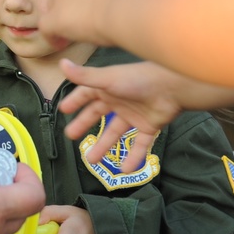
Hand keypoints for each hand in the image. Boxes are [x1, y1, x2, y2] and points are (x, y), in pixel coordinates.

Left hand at [41, 0, 144, 48]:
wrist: (135, 3)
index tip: (97, 3)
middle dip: (73, 3)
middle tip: (85, 20)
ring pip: (55, 6)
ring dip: (64, 17)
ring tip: (75, 33)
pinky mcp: (57, 16)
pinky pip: (46, 26)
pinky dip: (52, 36)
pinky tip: (61, 44)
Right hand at [58, 59, 180, 169]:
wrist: (172, 88)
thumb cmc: (137, 80)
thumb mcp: (107, 79)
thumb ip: (84, 76)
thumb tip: (61, 63)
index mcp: (107, 88)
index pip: (86, 95)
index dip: (75, 102)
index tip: (63, 110)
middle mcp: (119, 101)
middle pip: (97, 115)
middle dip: (84, 125)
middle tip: (71, 136)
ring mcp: (133, 115)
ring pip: (115, 133)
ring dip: (104, 146)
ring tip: (92, 161)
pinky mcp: (148, 126)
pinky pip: (139, 145)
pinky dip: (133, 158)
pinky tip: (125, 170)